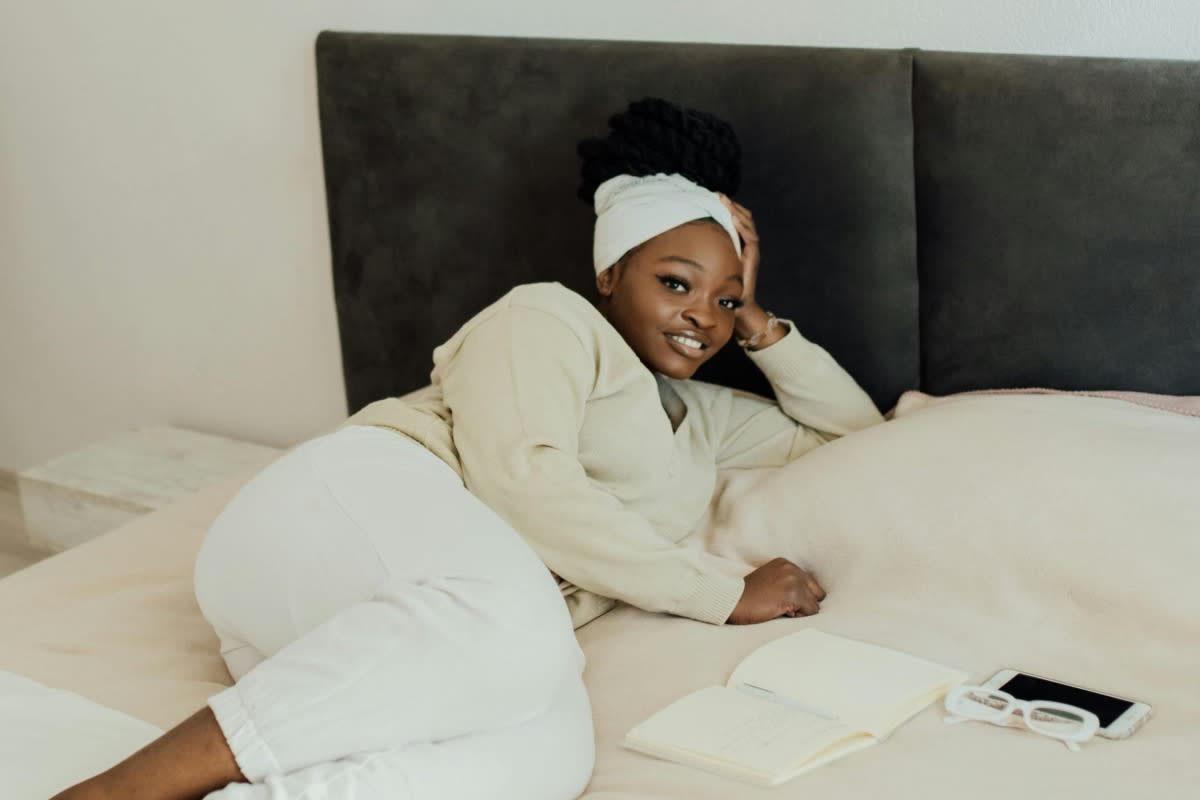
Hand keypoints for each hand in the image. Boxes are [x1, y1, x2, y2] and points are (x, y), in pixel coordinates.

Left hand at [717, 193, 759, 307]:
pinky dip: (742, 226)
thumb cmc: (723, 287)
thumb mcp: (713, 265)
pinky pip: (750, 238)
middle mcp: (747, 245)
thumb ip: (706, 253)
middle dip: (731, 205)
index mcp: (739, 244)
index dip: (728, 208)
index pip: (736, 220)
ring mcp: (752, 250)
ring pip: (748, 224)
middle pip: (744, 218)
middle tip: (719, 195)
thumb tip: (686, 242)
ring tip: (725, 202)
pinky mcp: (753, 257)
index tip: (715, 197)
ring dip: (736, 211)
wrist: (738, 305)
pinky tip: (733, 218)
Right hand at [726, 557, 826, 624]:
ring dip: (800, 611)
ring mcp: (793, 580)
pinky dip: (798, 617)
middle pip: (816, 592)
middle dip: (804, 603)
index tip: (781, 600)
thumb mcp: (769, 580)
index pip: (809, 583)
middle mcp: (792, 568)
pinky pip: (811, 611)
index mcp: (785, 563)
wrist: (733, 601)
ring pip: (814, 604)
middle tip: (782, 606)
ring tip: (779, 608)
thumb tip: (808, 599)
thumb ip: (787, 582)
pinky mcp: (794, 594)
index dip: (799, 597)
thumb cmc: (748, 597)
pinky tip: (780, 611)